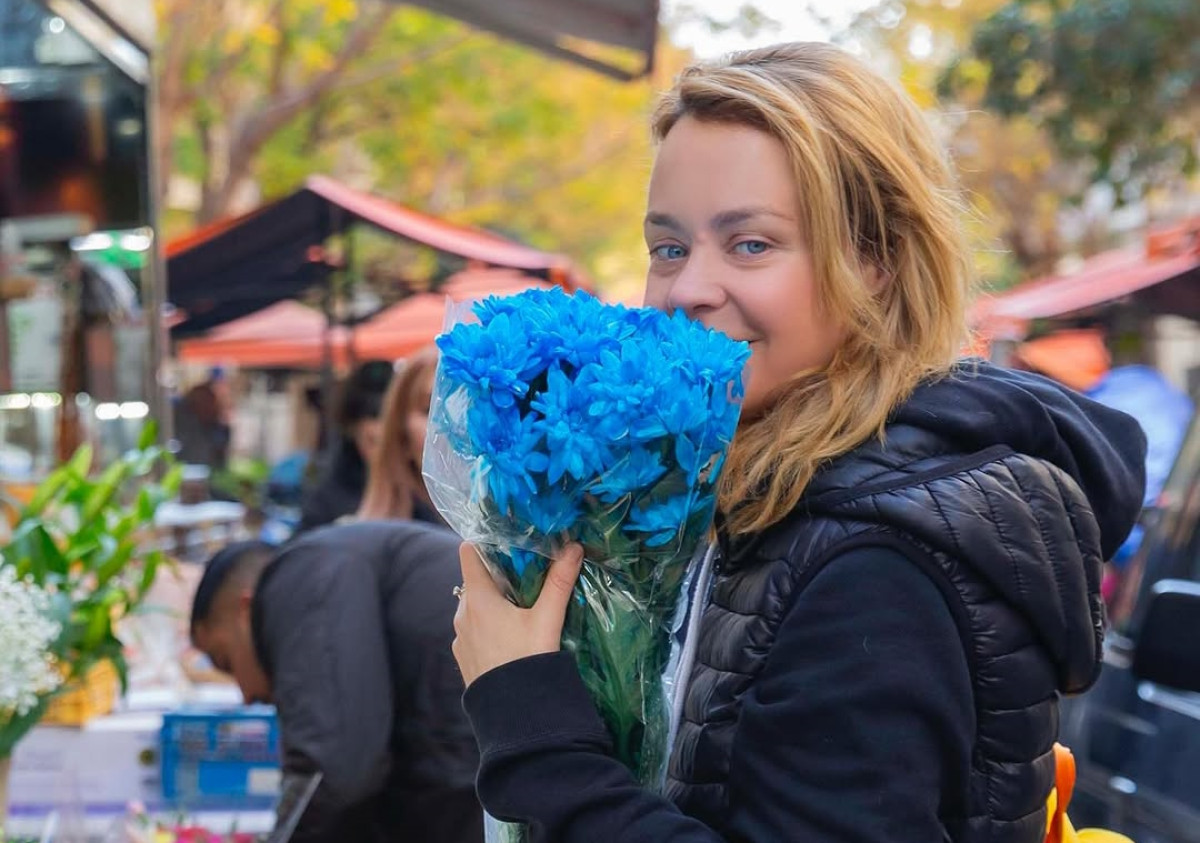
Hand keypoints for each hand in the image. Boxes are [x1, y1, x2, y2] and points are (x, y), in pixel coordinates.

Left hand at [452, 542, 583, 687]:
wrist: (513, 712)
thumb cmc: (528, 660)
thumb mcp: (547, 619)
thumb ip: (559, 582)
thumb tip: (573, 547)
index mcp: (478, 598)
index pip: (468, 553)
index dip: (484, 543)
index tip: (506, 543)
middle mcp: (462, 613)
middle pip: (475, 580)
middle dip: (497, 576)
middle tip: (525, 576)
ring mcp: (460, 636)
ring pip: (474, 607)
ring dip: (493, 603)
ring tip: (521, 608)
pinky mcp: (463, 656)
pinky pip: (473, 630)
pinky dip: (487, 626)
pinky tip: (510, 637)